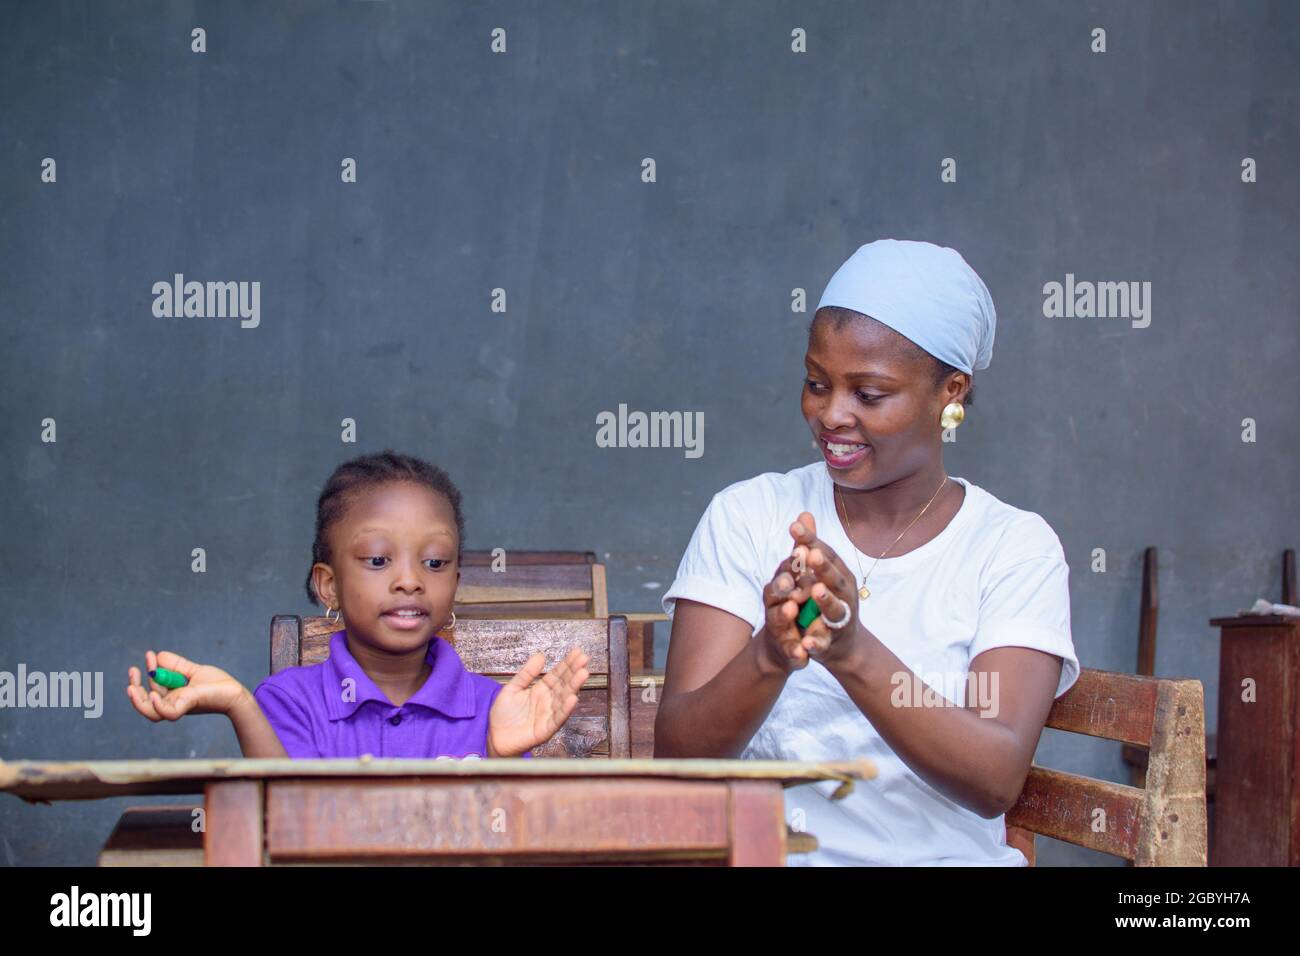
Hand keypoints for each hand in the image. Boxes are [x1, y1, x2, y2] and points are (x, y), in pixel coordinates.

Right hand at [126, 649, 247, 720]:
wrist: (235, 692)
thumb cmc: (216, 684)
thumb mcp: (192, 671)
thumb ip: (176, 665)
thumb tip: (157, 655)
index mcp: (172, 696)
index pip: (152, 688)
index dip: (148, 671)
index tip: (150, 655)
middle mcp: (173, 703)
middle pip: (146, 703)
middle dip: (135, 688)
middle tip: (133, 670)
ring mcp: (180, 706)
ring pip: (152, 713)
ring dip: (138, 701)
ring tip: (131, 687)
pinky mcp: (189, 706)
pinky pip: (168, 713)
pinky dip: (158, 706)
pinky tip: (152, 695)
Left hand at [487, 647, 589, 756]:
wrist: (494, 736)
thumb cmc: (503, 714)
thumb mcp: (513, 688)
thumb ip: (527, 673)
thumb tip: (540, 655)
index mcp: (540, 690)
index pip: (557, 674)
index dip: (567, 663)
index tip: (577, 652)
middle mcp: (547, 701)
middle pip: (563, 684)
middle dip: (574, 671)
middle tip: (584, 659)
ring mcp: (548, 715)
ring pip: (564, 699)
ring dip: (574, 687)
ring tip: (583, 674)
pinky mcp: (545, 730)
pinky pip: (557, 718)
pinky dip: (565, 709)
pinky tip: (573, 698)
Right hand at [759, 544, 819, 672]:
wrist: (784, 644)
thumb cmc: (793, 602)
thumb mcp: (798, 576)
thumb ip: (802, 547)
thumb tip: (805, 514)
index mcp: (781, 586)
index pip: (785, 570)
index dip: (792, 562)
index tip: (802, 550)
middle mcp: (775, 604)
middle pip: (775, 593)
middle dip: (782, 586)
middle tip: (790, 580)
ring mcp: (779, 627)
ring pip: (778, 620)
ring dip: (783, 615)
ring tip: (791, 609)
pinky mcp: (787, 649)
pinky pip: (790, 650)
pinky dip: (795, 651)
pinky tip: (803, 653)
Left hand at [787, 511, 861, 662]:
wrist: (843, 645)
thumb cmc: (829, 600)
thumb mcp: (821, 572)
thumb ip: (810, 546)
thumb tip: (803, 514)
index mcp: (841, 575)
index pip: (826, 554)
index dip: (811, 541)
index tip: (794, 526)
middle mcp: (845, 595)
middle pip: (835, 579)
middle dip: (823, 566)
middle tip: (810, 553)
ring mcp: (841, 619)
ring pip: (835, 609)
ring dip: (826, 600)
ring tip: (816, 590)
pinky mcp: (832, 642)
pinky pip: (824, 642)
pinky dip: (816, 642)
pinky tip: (807, 642)